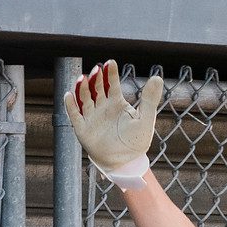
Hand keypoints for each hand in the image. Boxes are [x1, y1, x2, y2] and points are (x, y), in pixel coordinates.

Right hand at [63, 60, 162, 190]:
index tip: (110, 63)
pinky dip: (70, 105)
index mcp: (116, 103)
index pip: (111, 84)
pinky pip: (74, 115)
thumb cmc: (135, 143)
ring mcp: (91, 117)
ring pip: (84, 98)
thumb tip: (157, 77)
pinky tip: (69, 96)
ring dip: (82, 88)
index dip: (110, 73)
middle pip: (96, 88)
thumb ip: (150, 100)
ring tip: (82, 79)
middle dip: (95, 79)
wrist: (125, 163)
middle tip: (96, 70)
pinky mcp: (83, 129)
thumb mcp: (145, 120)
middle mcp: (102, 107)